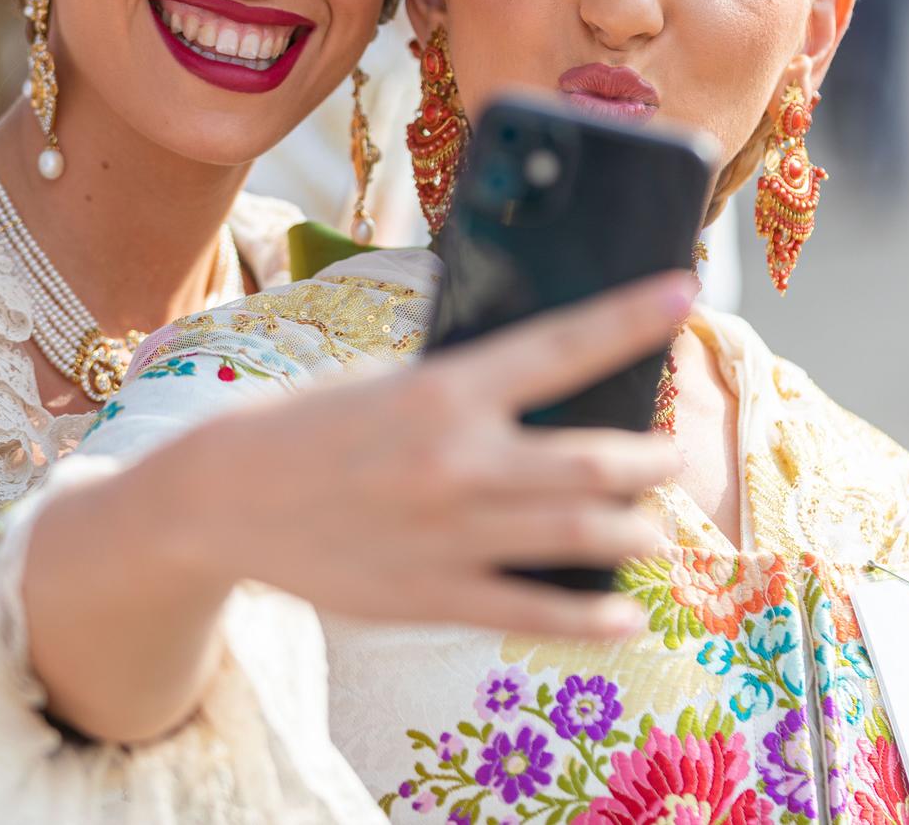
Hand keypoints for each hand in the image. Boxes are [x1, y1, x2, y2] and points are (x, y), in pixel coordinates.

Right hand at [183, 271, 693, 639]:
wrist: (224, 499)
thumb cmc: (315, 426)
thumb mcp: (391, 382)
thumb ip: (469, 389)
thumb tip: (557, 386)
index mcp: (444, 390)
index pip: (561, 345)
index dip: (630, 318)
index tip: (684, 292)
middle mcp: (456, 461)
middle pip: (593, 462)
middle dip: (650, 458)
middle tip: (669, 454)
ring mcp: (449, 535)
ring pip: (580, 536)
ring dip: (637, 533)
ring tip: (654, 529)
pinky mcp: (432, 596)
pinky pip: (533, 612)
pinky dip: (592, 617)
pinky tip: (625, 616)